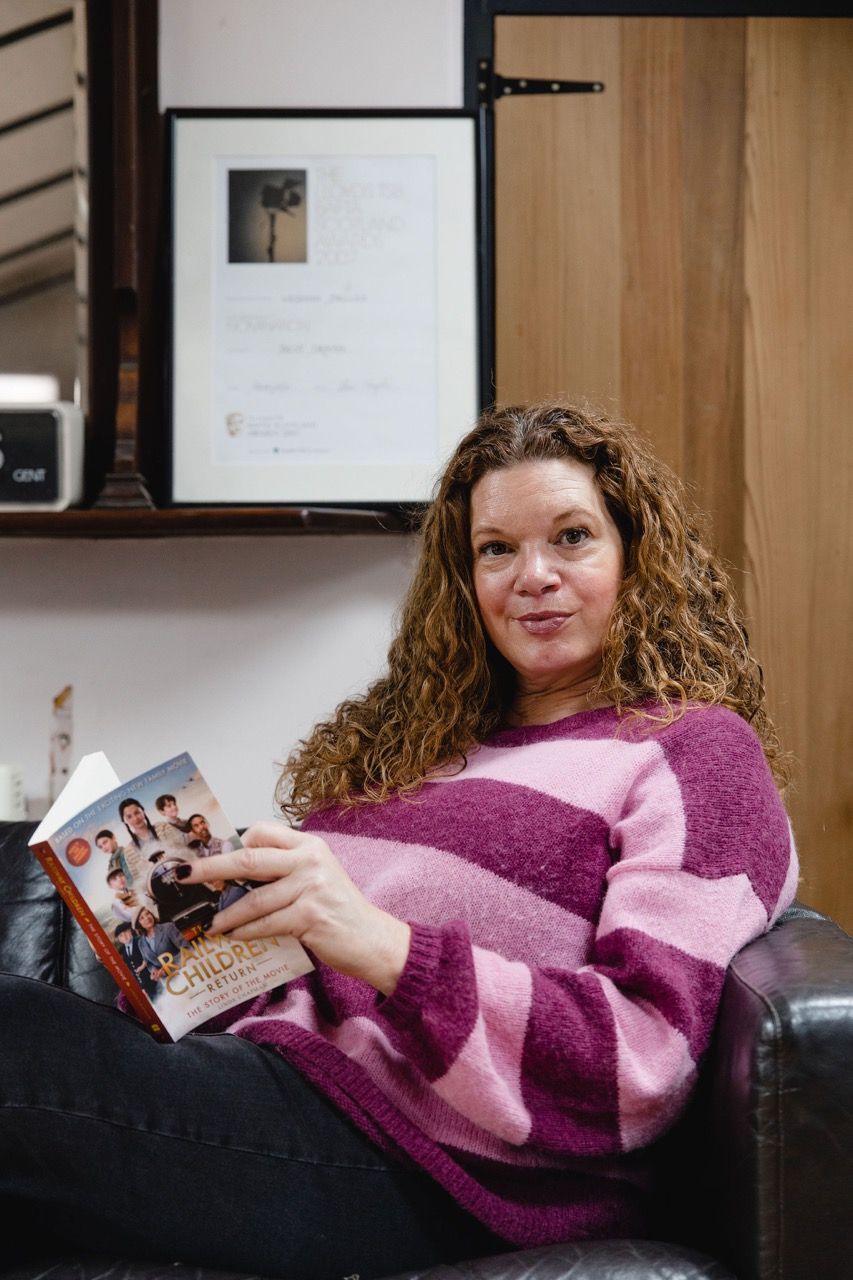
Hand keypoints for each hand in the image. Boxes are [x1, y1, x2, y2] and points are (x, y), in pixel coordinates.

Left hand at [180, 822, 410, 994]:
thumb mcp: (315, 877)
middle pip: (249, 858)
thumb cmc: (339, 909)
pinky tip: (234, 936)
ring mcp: (311, 886)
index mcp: (309, 845)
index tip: (209, 855)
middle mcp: (310, 859)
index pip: (262, 832)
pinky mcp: (309, 915)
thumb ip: (283, 869)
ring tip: (210, 923)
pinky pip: (266, 924)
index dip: (233, 843)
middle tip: (185, 875)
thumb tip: (234, 874)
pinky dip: (246, 932)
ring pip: (254, 898)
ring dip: (227, 914)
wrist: (372, 939)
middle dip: (211, 867)